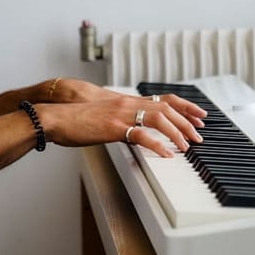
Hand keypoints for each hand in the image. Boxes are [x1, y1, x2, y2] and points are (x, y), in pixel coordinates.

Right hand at [35, 88, 205, 158]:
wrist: (54, 117)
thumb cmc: (75, 121)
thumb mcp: (104, 118)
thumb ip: (122, 123)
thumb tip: (135, 134)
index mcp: (127, 101)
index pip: (164, 99)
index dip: (185, 106)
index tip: (200, 115)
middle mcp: (127, 104)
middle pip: (167, 108)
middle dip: (186, 121)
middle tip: (199, 135)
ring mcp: (121, 114)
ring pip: (159, 118)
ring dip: (177, 132)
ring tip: (187, 146)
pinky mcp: (113, 127)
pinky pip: (141, 135)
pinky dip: (158, 145)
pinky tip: (167, 154)